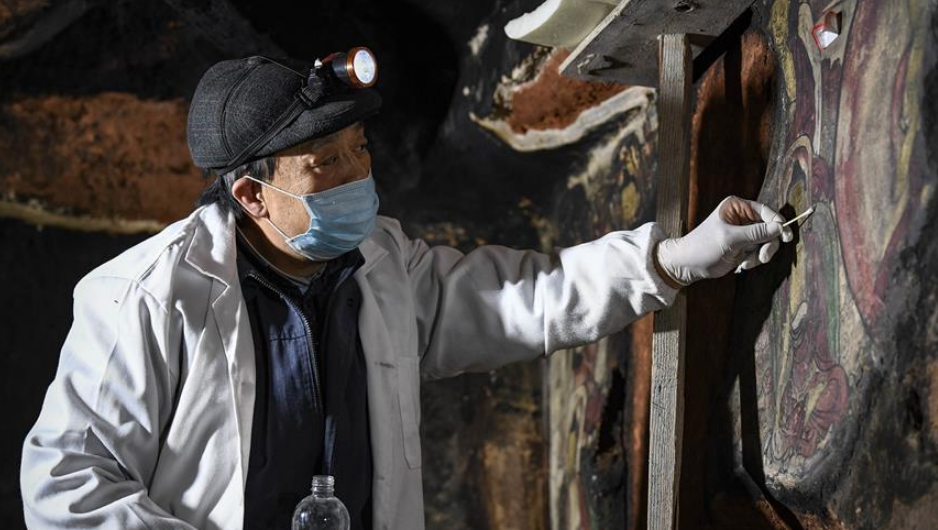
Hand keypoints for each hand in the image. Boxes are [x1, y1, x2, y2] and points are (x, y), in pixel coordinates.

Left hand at [654, 196, 793, 286]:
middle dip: (767, 244)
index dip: (778, 223)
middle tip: (763, 258)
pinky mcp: (744, 246)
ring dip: (760, 255)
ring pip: (767, 242)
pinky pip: (759, 252)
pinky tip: (741, 265)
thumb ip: (756, 233)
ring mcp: (744, 232)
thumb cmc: (704, 246)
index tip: (786, 236)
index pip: (765, 211)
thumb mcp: (731, 238)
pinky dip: (754, 260)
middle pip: (770, 228)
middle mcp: (742, 217)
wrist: (689, 265)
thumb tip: (779, 227)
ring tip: (746, 263)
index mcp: (737, 206)